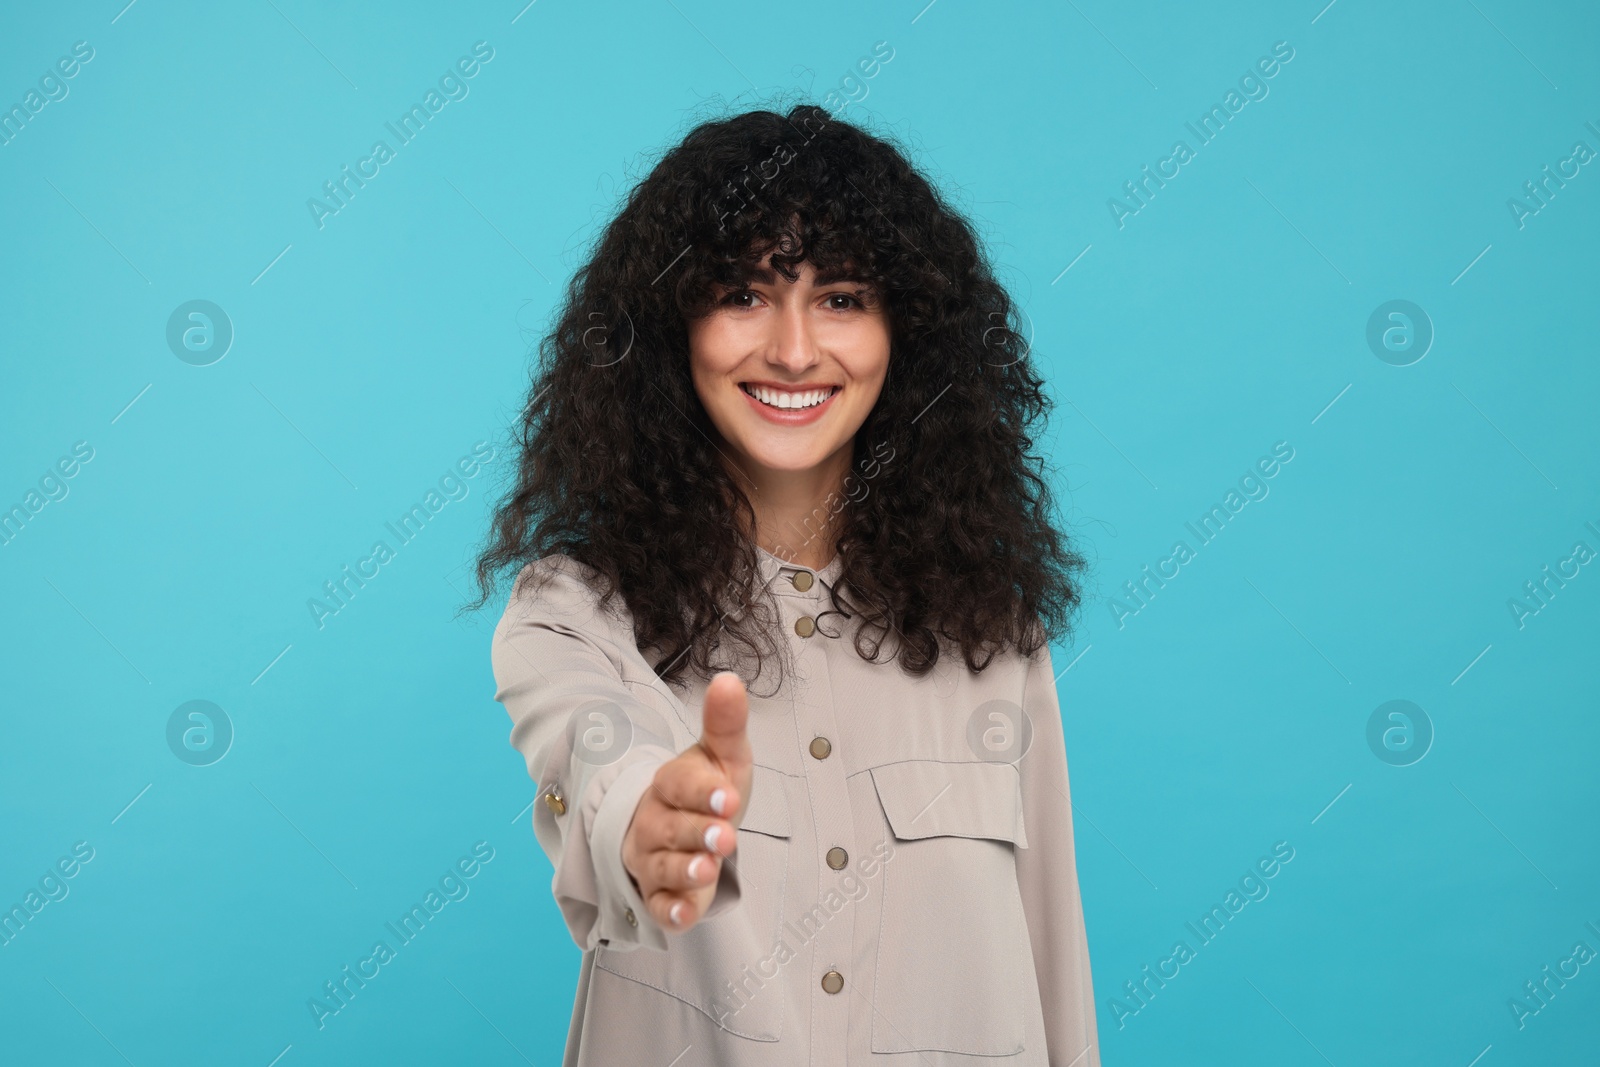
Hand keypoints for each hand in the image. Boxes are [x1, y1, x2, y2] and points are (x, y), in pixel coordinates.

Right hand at [621, 671, 752, 931]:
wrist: (683, 825)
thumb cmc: (707, 789)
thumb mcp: (722, 755)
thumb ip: (725, 723)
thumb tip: (729, 679)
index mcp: (670, 784)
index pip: (679, 785)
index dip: (702, 792)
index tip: (728, 796)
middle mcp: (654, 821)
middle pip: (669, 828)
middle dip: (696, 833)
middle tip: (724, 837)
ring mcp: (653, 860)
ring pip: (661, 867)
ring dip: (683, 870)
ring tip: (707, 869)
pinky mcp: (660, 894)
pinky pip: (658, 905)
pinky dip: (669, 911)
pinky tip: (684, 914)